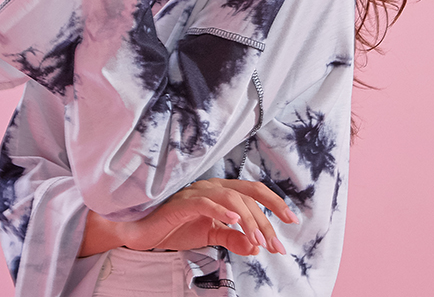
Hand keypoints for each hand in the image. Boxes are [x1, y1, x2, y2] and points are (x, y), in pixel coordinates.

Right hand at [79, 178, 297, 256]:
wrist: (141, 231)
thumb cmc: (174, 227)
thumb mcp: (209, 236)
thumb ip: (232, 238)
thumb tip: (256, 246)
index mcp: (220, 192)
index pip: (253, 192)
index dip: (275, 203)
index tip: (292, 221)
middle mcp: (212, 187)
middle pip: (247, 196)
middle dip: (266, 220)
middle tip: (276, 244)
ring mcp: (197, 192)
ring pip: (232, 199)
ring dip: (249, 220)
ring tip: (258, 241)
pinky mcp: (182, 202)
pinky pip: (206, 202)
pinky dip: (222, 211)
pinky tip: (233, 223)